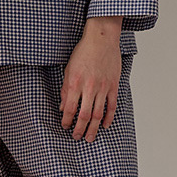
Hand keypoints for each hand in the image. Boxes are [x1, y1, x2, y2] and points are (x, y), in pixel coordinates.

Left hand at [59, 19, 121, 138]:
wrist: (101, 38)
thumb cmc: (84, 51)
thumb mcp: (69, 69)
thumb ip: (66, 90)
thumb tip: (63, 107)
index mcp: (75, 82)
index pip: (70, 108)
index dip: (67, 120)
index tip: (65, 126)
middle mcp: (89, 87)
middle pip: (84, 115)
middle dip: (80, 129)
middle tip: (77, 137)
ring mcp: (102, 87)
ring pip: (98, 114)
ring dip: (93, 128)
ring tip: (90, 137)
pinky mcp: (113, 85)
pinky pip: (111, 106)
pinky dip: (108, 118)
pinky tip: (105, 125)